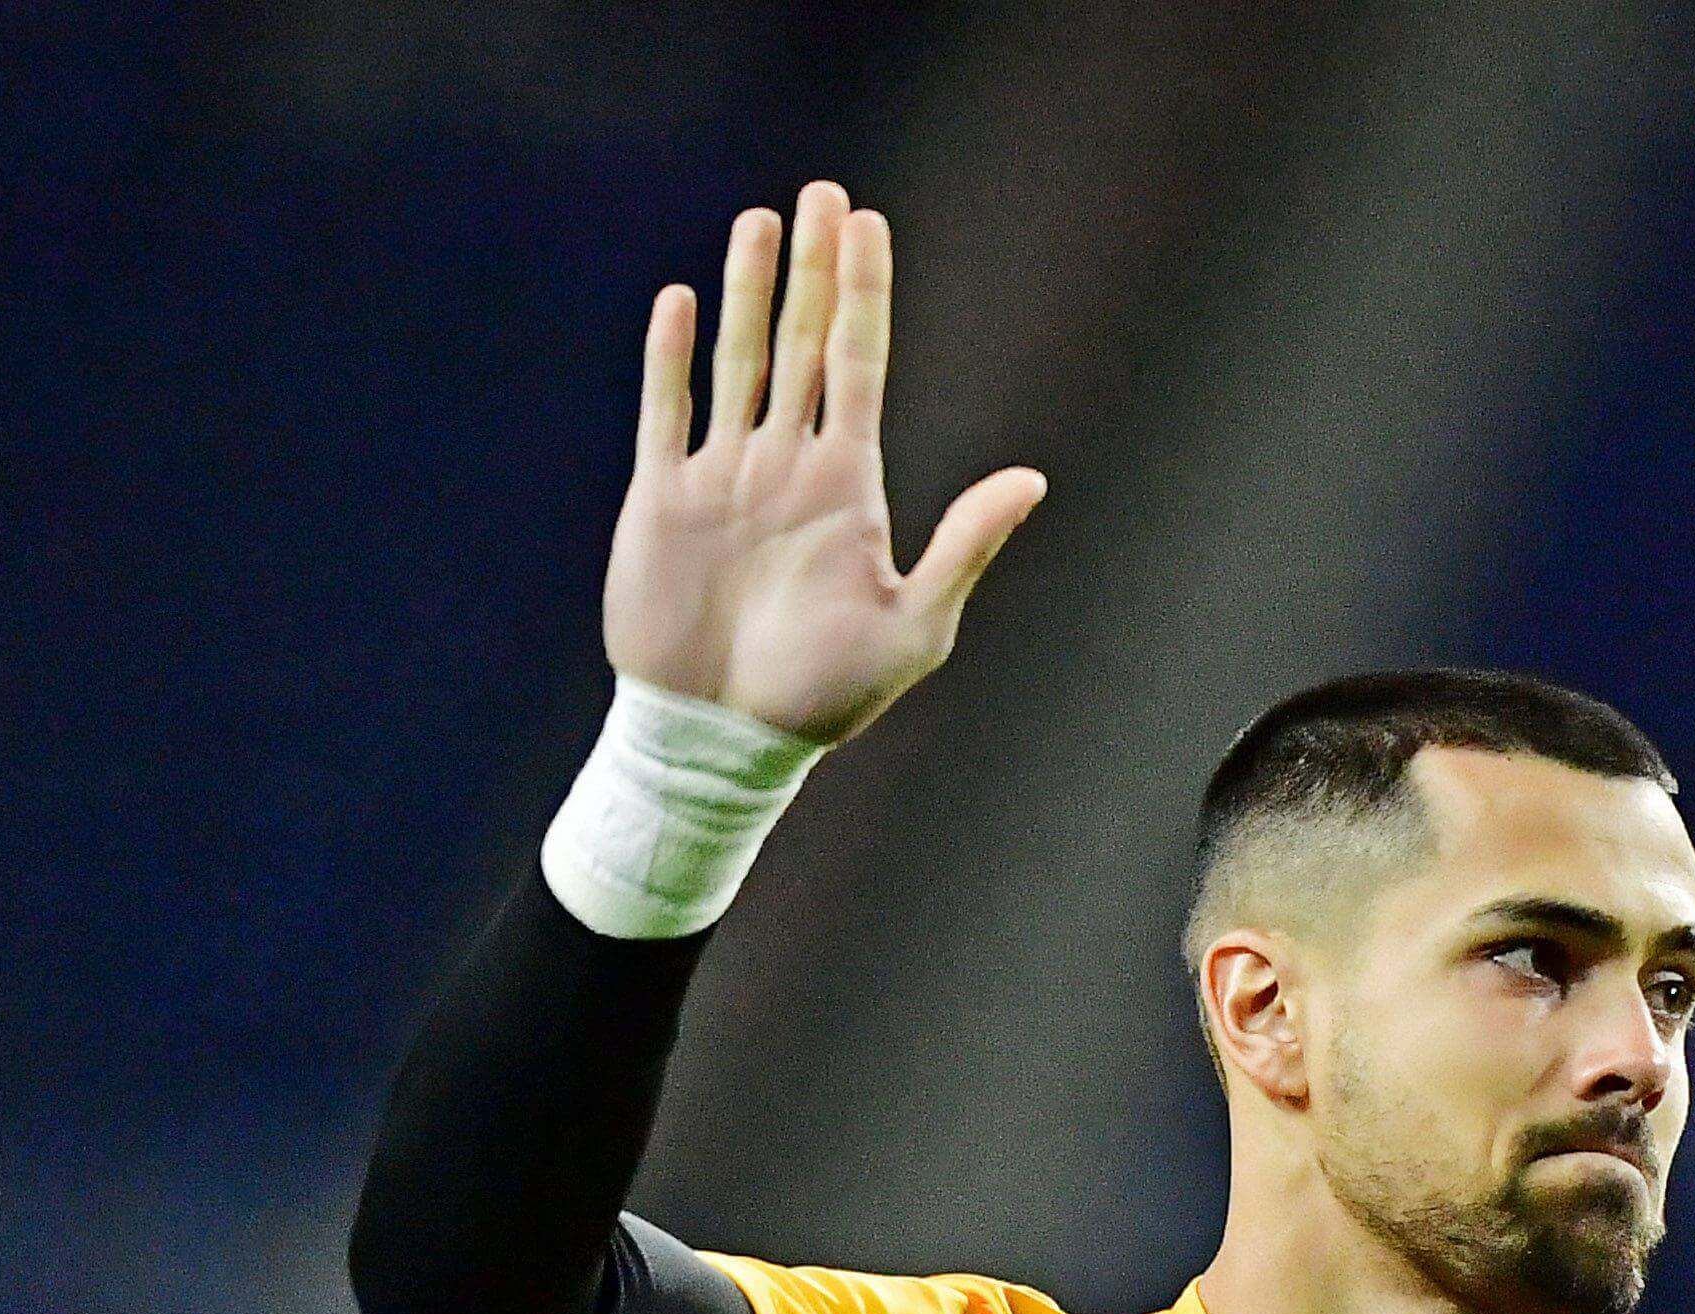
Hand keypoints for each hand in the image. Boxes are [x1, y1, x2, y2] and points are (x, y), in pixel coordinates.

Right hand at [604, 181, 1044, 746]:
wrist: (726, 740)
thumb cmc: (823, 695)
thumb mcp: (913, 624)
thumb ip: (966, 543)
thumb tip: (1032, 479)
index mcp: (847, 485)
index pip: (860, 365)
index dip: (866, 294)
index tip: (869, 225)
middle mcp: (786, 466)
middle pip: (804, 344)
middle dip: (816, 270)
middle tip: (823, 194)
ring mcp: (724, 477)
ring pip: (739, 361)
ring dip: (749, 292)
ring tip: (759, 223)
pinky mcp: (662, 500)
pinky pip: (667, 412)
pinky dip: (671, 358)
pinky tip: (680, 302)